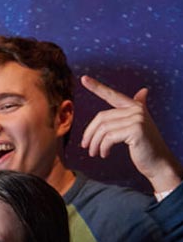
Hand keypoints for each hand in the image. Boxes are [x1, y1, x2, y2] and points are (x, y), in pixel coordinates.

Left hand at [81, 75, 181, 193]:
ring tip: (95, 153)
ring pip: (103, 129)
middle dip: (89, 133)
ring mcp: (137, 118)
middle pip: (101, 118)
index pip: (112, 95)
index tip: (83, 78)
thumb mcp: (138, 126)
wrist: (157, 162)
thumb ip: (137, 108)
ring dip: (95, 144)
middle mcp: (136, 109)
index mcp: (135, 106)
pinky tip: (104, 154)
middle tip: (85, 146)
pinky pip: (108, 137)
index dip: (97, 87)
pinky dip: (103, 148)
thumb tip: (143, 91)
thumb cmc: (145, 146)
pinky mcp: (135, 129)